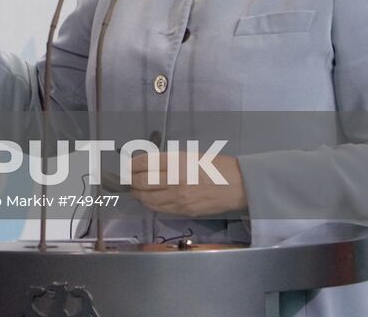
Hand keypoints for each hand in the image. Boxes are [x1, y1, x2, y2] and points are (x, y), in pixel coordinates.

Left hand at [127, 151, 246, 216]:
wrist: (239, 185)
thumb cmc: (215, 166)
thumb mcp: (188, 156)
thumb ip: (167, 161)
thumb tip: (145, 166)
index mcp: (176, 161)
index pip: (143, 163)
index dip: (131, 165)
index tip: (128, 165)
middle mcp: (175, 180)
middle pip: (142, 182)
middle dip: (131, 181)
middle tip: (128, 179)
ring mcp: (179, 198)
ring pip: (148, 199)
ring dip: (138, 194)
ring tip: (135, 190)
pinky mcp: (184, 211)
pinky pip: (160, 209)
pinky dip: (150, 204)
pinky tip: (148, 200)